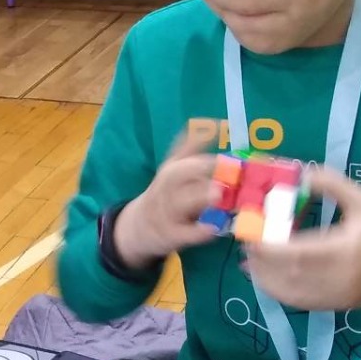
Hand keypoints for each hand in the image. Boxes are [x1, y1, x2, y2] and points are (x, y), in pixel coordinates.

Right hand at [112, 125, 223, 268]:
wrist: (137, 227)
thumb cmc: (164, 195)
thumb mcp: (172, 169)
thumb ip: (190, 149)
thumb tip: (214, 125)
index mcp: (170, 171)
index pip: (181, 153)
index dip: (201, 143)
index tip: (223, 135)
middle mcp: (165, 188)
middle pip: (176, 175)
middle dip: (196, 169)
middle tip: (219, 166)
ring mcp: (166, 211)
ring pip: (179, 202)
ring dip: (198, 197)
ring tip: (218, 193)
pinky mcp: (169, 234)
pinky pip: (183, 232)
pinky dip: (197, 231)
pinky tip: (212, 228)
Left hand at [241, 167, 360, 313]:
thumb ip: (331, 184)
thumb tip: (299, 172)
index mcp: (346, 250)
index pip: (298, 252)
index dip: (269, 247)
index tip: (251, 233)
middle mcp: (340, 277)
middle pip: (289, 274)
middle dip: (262, 261)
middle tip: (245, 244)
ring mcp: (337, 296)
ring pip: (291, 293)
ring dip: (265, 279)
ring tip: (250, 261)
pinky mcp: (336, 307)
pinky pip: (300, 303)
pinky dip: (279, 292)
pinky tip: (266, 279)